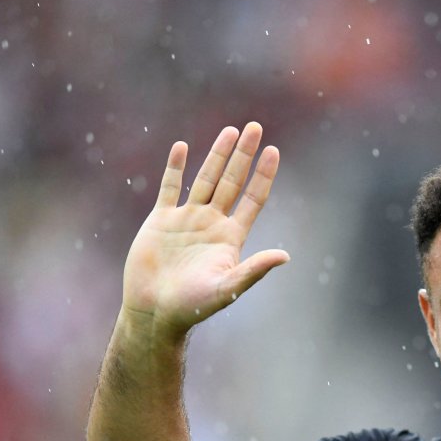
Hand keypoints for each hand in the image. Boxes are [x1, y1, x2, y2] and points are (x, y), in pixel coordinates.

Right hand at [121, 122, 289, 337]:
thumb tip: (285, 256)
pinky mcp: (160, 221)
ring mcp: (186, 220)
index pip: (253, 198)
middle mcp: (212, 223)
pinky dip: (175, 168)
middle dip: (243, 154)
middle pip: (232, 181)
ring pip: (205, 179)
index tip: (273, 151)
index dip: (263, 175)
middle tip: (255, 126)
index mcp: (230, 237)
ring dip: (217, 155)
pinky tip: (182, 147)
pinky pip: (169, 188)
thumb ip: (254, 270)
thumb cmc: (192, 306)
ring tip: (230, 130)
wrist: (154, 313)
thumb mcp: (228, 287)